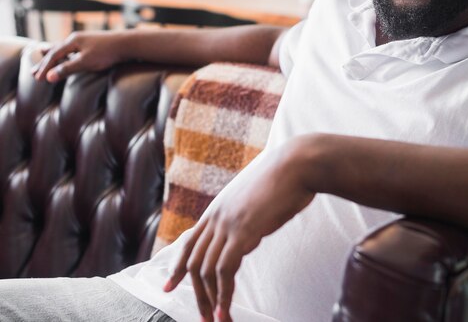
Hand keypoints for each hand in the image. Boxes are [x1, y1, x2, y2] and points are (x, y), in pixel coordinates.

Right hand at [30, 30, 129, 81]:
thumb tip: (48, 76)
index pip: (53, 56)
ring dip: (53, 54)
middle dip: (44, 62)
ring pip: (64, 48)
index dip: (44, 68)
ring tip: (43, 53)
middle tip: (33, 72)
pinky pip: (74, 48)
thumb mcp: (85, 63)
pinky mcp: (93, 43)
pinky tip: (68, 55)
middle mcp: (76, 38)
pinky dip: (66, 53)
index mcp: (72, 42)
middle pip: (55, 51)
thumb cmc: (107, 53)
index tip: (36, 79)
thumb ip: (67, 69)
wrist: (128, 43)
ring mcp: (85, 40)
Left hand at [164, 139, 315, 321]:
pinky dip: (223, 294)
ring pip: (206, 270)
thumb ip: (246, 213)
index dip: (177, 266)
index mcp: (218, 208)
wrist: (297, 164)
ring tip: (218, 321)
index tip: (169, 285)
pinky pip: (225, 270)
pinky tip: (226, 310)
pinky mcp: (242, 231)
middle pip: (195, 261)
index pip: (189, 242)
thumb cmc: (285, 178)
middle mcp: (217, 216)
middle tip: (203, 317)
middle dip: (196, 293)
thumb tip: (249, 230)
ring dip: (210, 300)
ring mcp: (227, 223)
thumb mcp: (257, 196)